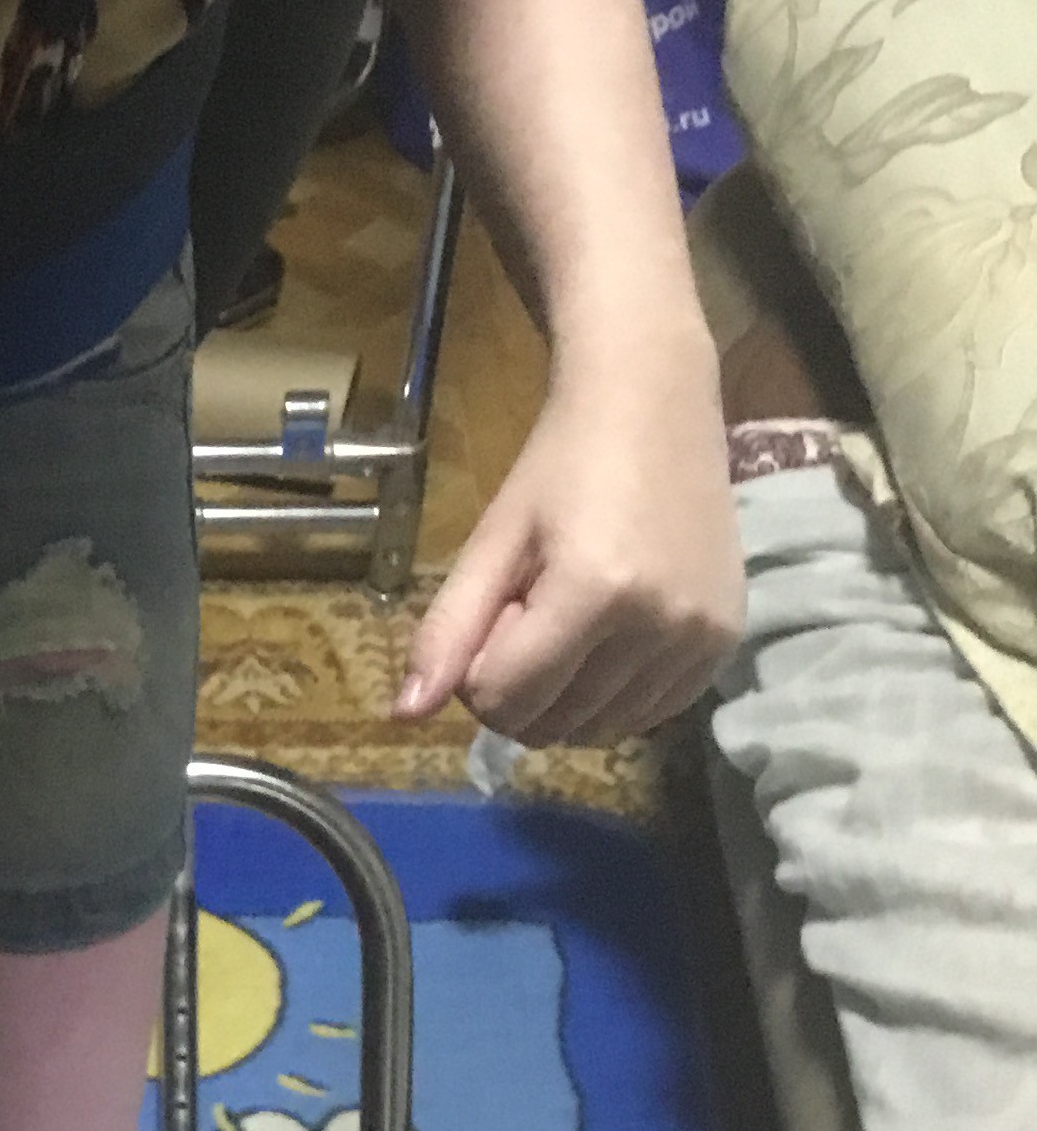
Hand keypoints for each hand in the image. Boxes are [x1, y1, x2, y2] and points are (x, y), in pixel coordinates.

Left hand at [396, 325, 745, 746]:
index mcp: (595, 592)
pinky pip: (649, 715)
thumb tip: (404, 715)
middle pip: (551, 724)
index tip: (496, 614)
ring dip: (566, 694)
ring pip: (598, 730)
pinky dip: (614, 697)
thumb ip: (448, 630)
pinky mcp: (726, 642)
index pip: (505, 699)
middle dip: (520, 686)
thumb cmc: (560, 463)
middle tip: (533, 610)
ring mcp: (701, 637)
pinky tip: (612, 636)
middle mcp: (660, 624)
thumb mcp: (492, 540)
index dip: (478, 674)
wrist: (655, 401)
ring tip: (573, 618)